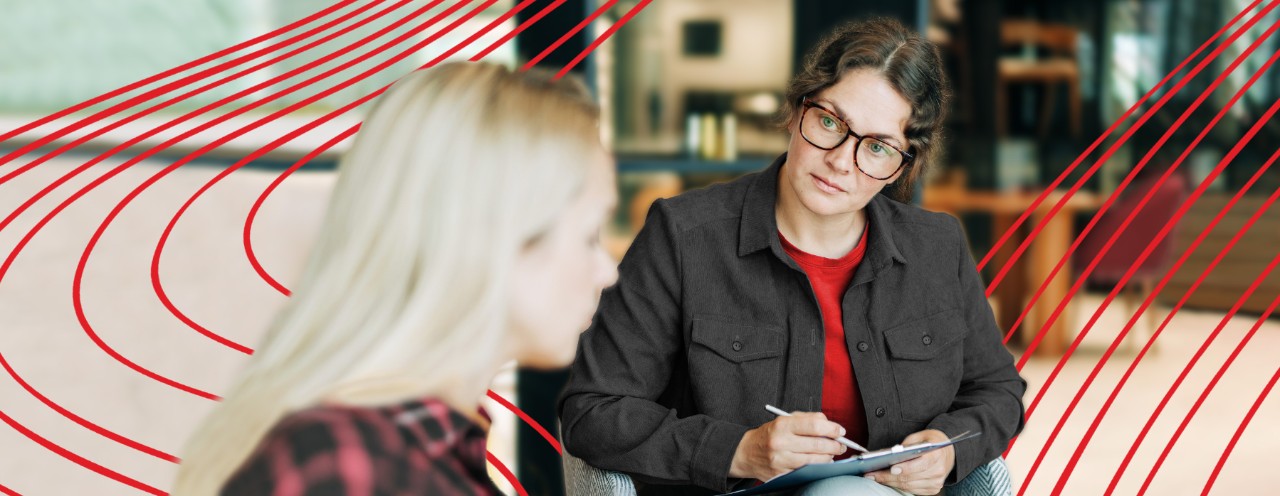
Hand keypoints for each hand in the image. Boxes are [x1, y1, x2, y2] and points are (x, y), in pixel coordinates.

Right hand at [728, 412, 847, 480]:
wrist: (746, 453)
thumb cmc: (769, 435)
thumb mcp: (784, 420)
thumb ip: (807, 419)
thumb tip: (830, 424)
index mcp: (782, 425)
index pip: (814, 425)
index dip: (832, 428)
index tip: (840, 431)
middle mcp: (780, 442)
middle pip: (818, 444)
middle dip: (835, 445)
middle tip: (842, 444)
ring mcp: (781, 460)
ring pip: (815, 460)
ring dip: (829, 457)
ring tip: (832, 453)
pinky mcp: (781, 473)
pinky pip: (806, 471)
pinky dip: (818, 467)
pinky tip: (820, 462)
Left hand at [863, 429, 953, 494]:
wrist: (947, 452)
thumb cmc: (929, 442)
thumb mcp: (919, 437)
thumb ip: (907, 445)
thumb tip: (890, 455)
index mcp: (936, 455)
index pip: (921, 464)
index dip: (906, 468)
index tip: (891, 468)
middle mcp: (938, 471)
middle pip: (910, 478)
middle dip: (889, 477)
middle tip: (872, 474)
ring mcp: (936, 482)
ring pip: (909, 486)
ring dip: (890, 483)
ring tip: (875, 477)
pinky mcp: (933, 489)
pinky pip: (912, 490)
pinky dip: (898, 486)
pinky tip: (887, 481)